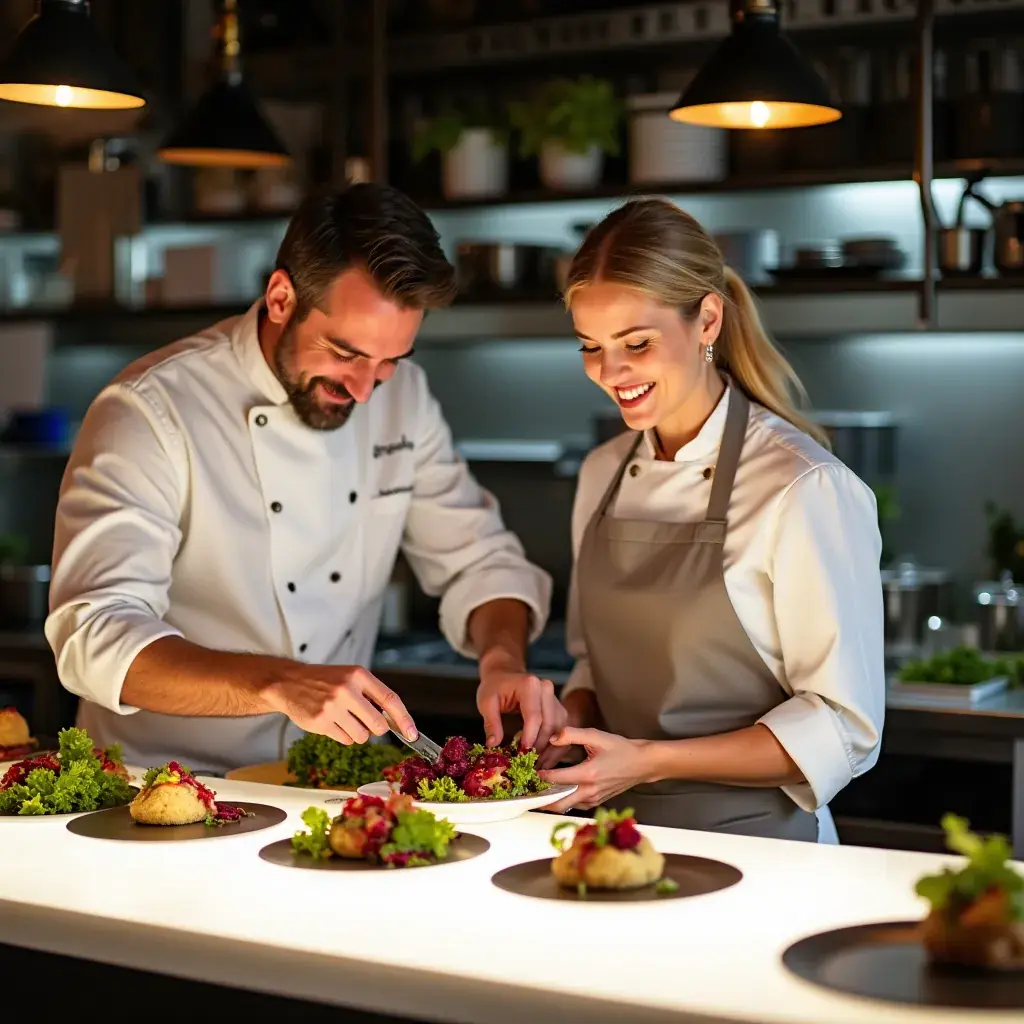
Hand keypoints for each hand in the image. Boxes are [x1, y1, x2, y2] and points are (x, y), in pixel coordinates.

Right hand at [262, 664, 416, 745]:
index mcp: (359, 675)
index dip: (404, 719)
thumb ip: (371, 694)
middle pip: (378, 725)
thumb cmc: (324, 680)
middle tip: (363, 720)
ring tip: (343, 718)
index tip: (412, 733)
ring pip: (362, 736)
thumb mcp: (350, 677)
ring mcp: (333, 706)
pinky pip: (345, 740)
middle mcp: (347, 689)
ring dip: (357, 733)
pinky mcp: (321, 722)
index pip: (390, 700)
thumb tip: (393, 720)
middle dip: (375, 728)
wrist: (290, 683)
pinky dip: (343, 735)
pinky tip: (332, 722)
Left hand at [476, 662, 566, 763]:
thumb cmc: (495, 687)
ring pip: (560, 729)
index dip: (530, 737)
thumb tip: (493, 745)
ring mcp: (555, 699)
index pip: (534, 715)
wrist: (505, 675)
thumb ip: (491, 723)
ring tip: (537, 767)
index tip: (522, 754)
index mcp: (530, 685)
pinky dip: (555, 747)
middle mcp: (547, 690)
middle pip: (550, 724)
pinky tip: (545, 760)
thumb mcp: (486, 702)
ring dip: (550, 750)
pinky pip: (562, 731)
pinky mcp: (558, 710)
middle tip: (529, 765)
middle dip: (540, 747)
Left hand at [538, 727, 654, 811]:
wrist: (642, 764)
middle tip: (527, 792)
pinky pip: (575, 805)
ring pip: (565, 806)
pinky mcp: (596, 802)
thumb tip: (552, 737)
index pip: (556, 779)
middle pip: (557, 803)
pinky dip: (563, 800)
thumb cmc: (621, 749)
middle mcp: (590, 790)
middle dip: (540, 799)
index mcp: (588, 774)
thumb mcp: (596, 735)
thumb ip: (572, 734)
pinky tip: (556, 791)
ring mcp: (593, 799)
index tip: (530, 771)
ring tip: (537, 791)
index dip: (541, 776)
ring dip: (550, 801)